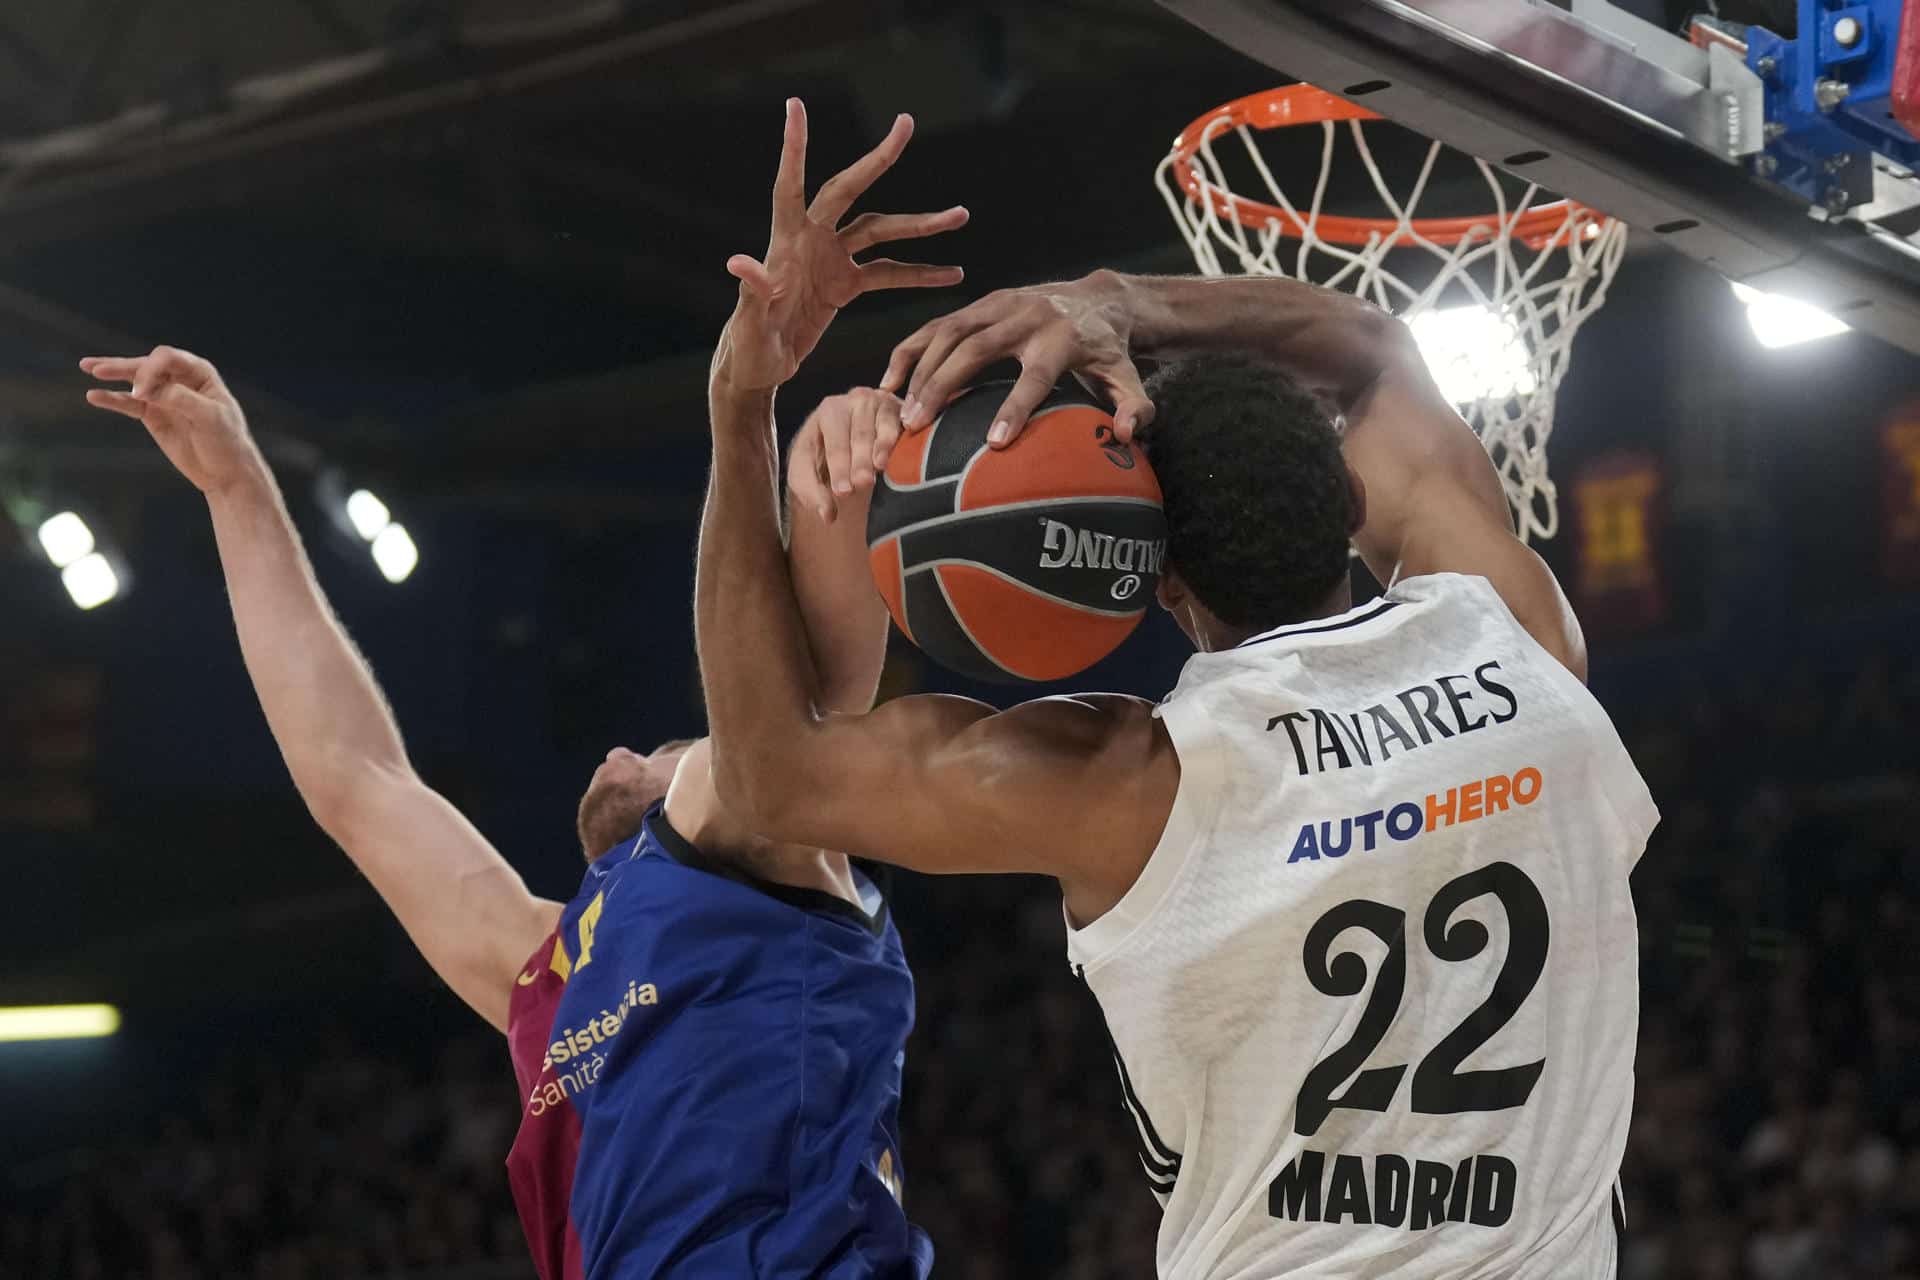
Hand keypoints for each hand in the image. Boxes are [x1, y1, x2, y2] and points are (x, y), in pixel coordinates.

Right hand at [80, 347, 263, 495]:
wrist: (227, 472)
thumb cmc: (227, 442)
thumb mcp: (210, 418)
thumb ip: (180, 399)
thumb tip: (147, 389)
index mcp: (200, 373)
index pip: (167, 358)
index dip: (150, 369)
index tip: (142, 393)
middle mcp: (180, 380)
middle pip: (147, 365)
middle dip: (124, 366)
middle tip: (98, 369)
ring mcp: (165, 397)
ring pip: (135, 381)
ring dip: (113, 373)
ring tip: (88, 367)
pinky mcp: (154, 416)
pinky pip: (129, 404)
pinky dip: (112, 399)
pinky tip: (94, 396)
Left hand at [716, 99, 967, 394]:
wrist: (757, 370)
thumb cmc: (746, 348)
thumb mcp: (749, 325)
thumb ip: (751, 292)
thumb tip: (738, 262)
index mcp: (784, 243)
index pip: (790, 186)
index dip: (795, 147)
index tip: (796, 106)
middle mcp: (810, 240)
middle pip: (850, 190)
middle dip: (879, 159)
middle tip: (906, 125)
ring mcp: (831, 259)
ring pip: (881, 230)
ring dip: (920, 224)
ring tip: (961, 216)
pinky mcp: (845, 284)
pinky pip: (889, 271)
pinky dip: (919, 273)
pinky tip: (952, 274)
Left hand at [787, 388, 903, 523]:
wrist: (852, 444)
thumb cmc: (828, 458)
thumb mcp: (809, 474)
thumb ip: (813, 493)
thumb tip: (828, 515)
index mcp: (828, 411)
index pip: (834, 440)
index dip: (838, 466)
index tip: (843, 491)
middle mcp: (855, 401)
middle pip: (858, 433)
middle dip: (859, 460)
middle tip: (861, 484)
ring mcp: (880, 402)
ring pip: (881, 427)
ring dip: (879, 450)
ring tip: (878, 470)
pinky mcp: (902, 409)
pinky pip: (899, 424)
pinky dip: (896, 441)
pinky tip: (896, 456)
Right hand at [878, 269, 1153, 447]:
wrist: (1098, 299)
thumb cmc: (1108, 351)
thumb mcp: (1128, 378)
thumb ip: (1134, 406)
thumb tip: (1127, 435)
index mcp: (1062, 339)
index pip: (1035, 375)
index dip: (1015, 407)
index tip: (993, 442)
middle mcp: (1026, 316)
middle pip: (977, 349)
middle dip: (943, 385)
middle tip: (916, 427)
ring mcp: (998, 304)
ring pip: (949, 331)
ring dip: (920, 370)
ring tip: (900, 413)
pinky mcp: (980, 302)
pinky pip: (937, 324)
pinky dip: (910, 350)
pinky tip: (887, 382)